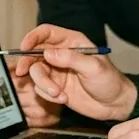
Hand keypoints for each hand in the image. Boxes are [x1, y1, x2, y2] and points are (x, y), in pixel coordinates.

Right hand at [13, 24, 135, 121]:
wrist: (115, 105)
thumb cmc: (110, 81)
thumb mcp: (93, 67)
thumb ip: (71, 58)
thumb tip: (48, 53)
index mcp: (72, 42)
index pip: (46, 33)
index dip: (32, 37)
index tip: (24, 48)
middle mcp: (61, 55)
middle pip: (35, 53)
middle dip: (28, 64)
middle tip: (23, 73)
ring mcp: (57, 71)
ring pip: (36, 73)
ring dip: (43, 84)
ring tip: (58, 94)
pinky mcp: (55, 87)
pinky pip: (41, 88)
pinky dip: (48, 95)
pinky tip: (63, 99)